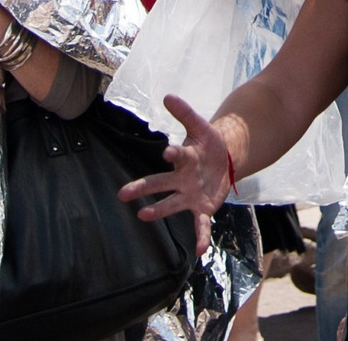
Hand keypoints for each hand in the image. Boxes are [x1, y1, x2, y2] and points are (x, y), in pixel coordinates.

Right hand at [119, 93, 238, 257]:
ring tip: (143, 216)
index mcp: (184, 157)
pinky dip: (200, 237)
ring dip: (159, 211)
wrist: (224, 160)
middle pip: (160, 184)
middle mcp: (182, 179)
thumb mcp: (201, 126)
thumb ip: (185, 112)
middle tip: (123, 193)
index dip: (173, 153)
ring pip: (172, 204)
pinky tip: (200, 251)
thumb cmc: (208, 143)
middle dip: (143, 188)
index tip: (167, 152)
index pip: (176, 155)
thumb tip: (167, 96)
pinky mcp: (202, 208)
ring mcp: (190, 195)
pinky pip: (200, 225)